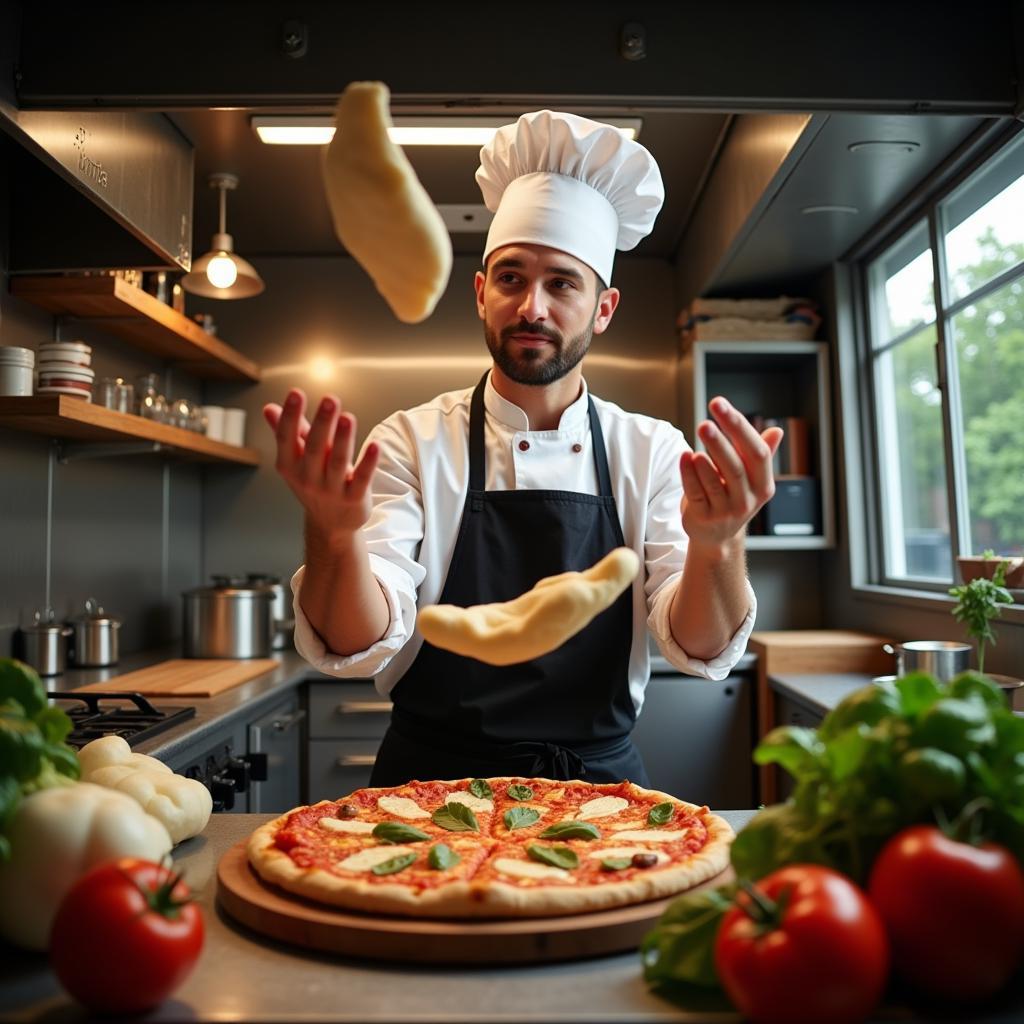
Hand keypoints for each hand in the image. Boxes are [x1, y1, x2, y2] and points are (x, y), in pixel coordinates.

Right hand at [263, 388, 378, 539]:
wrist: (331, 524)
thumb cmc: (314, 483)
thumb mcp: (296, 461)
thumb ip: (287, 433)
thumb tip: (269, 408)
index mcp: (290, 465)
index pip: (287, 438)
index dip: (290, 416)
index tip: (296, 392)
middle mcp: (308, 478)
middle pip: (315, 448)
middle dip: (322, 423)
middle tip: (330, 399)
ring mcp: (331, 490)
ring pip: (338, 462)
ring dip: (343, 439)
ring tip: (348, 417)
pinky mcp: (354, 499)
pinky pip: (362, 479)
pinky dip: (368, 463)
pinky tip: (375, 446)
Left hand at [679, 396, 783, 549]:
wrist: (716, 536)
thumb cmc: (732, 497)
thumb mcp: (750, 479)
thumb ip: (760, 455)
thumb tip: (777, 431)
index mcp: (763, 485)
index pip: (757, 453)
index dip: (740, 427)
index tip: (720, 404)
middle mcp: (748, 500)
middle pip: (736, 467)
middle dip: (721, 442)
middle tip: (706, 421)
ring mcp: (725, 512)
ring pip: (715, 482)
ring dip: (706, 458)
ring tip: (700, 435)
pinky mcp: (704, 518)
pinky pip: (695, 493)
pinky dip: (688, 473)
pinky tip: (684, 456)